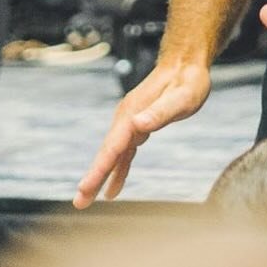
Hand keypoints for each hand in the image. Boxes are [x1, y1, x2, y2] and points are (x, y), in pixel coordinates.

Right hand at [73, 60, 210, 208]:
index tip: (85, 188)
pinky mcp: (137, 126)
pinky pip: (123, 153)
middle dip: (92, 178)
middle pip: (106, 153)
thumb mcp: (181, 98)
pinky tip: (113, 188)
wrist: (185, 64)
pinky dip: (117, 170)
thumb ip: (160, 112)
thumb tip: (138, 125)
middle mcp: (127, 119)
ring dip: (99, 177)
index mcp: (132, 114)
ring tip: (86, 200)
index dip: (99, 169)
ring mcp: (130, 122)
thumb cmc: (188, 81)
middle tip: (79, 202)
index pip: (112, 147)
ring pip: (112, 155)